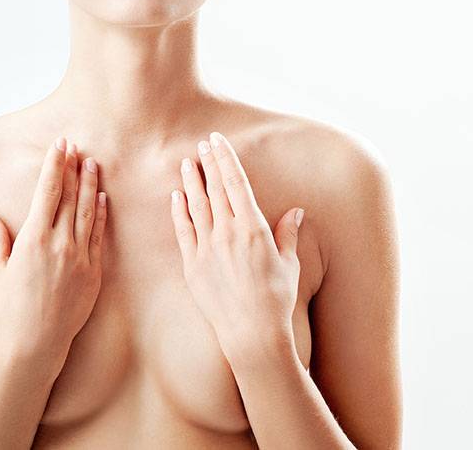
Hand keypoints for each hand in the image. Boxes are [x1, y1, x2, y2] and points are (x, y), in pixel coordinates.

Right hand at [0, 137, 108, 363]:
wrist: (36, 345)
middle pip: (70, 196)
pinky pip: (99, 236)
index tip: (60, 145)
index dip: (54, 165)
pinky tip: (103, 199)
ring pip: (88, 212)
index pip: (47, 191)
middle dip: (73, 168)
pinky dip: (101, 214)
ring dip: (90, 185)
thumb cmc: (10, 310)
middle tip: (77, 146)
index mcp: (33, 239)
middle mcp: (59, 244)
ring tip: (93, 164)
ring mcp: (80, 258)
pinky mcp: (94, 273)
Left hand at [170, 131, 303, 357]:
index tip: (218, 140)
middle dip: (208, 163)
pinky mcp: (193, 266)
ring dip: (191, 182)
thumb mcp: (289, 264)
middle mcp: (228, 233)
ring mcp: (208, 248)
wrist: (252, 333)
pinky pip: (183, 232)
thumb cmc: (276, 300)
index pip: (236, 183)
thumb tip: (297, 211)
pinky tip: (175, 197)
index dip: (225, 158)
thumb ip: (289, 234)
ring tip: (187, 163)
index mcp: (254, 228)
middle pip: (215, 189)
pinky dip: (178, 212)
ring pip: (196, 206)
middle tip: (201, 144)